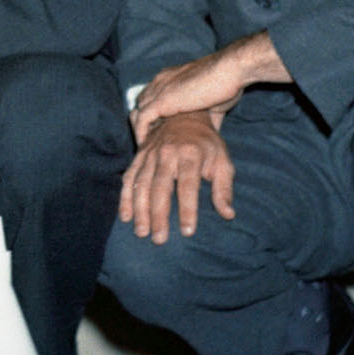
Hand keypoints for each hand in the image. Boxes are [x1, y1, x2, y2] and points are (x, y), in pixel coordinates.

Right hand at [118, 111, 236, 242]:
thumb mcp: (223, 161)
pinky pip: (129, 178)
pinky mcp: (138, 155)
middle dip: (158, 215)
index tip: (188, 231)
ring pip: (141, 184)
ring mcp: (150, 153)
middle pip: (160, 187)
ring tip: (142, 233)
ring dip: (140, 210)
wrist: (184, 115)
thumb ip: (223, 188)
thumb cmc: (207, 144)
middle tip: (159, 239)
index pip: (188, 185)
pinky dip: (125, 197)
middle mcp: (167, 152)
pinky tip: (126, 216)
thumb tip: (228, 214)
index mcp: (190, 153)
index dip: (187, 209)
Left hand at [129, 31, 286, 143]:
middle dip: (144, 123)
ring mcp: (159, 89)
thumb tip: (210, 133)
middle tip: (150, 143)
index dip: (155, 116)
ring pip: (139, 111)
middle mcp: (161, 81)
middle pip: (142, 104)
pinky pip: (142, 118)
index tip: (159, 134)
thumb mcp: (213, 103)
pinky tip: (146, 145)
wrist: (229, 72)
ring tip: (146, 148)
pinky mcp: (162, 99)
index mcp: (171, 78)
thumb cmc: (226, 84)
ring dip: (141, 129)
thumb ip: (207, 117)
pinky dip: (142, 132)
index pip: (153, 97)